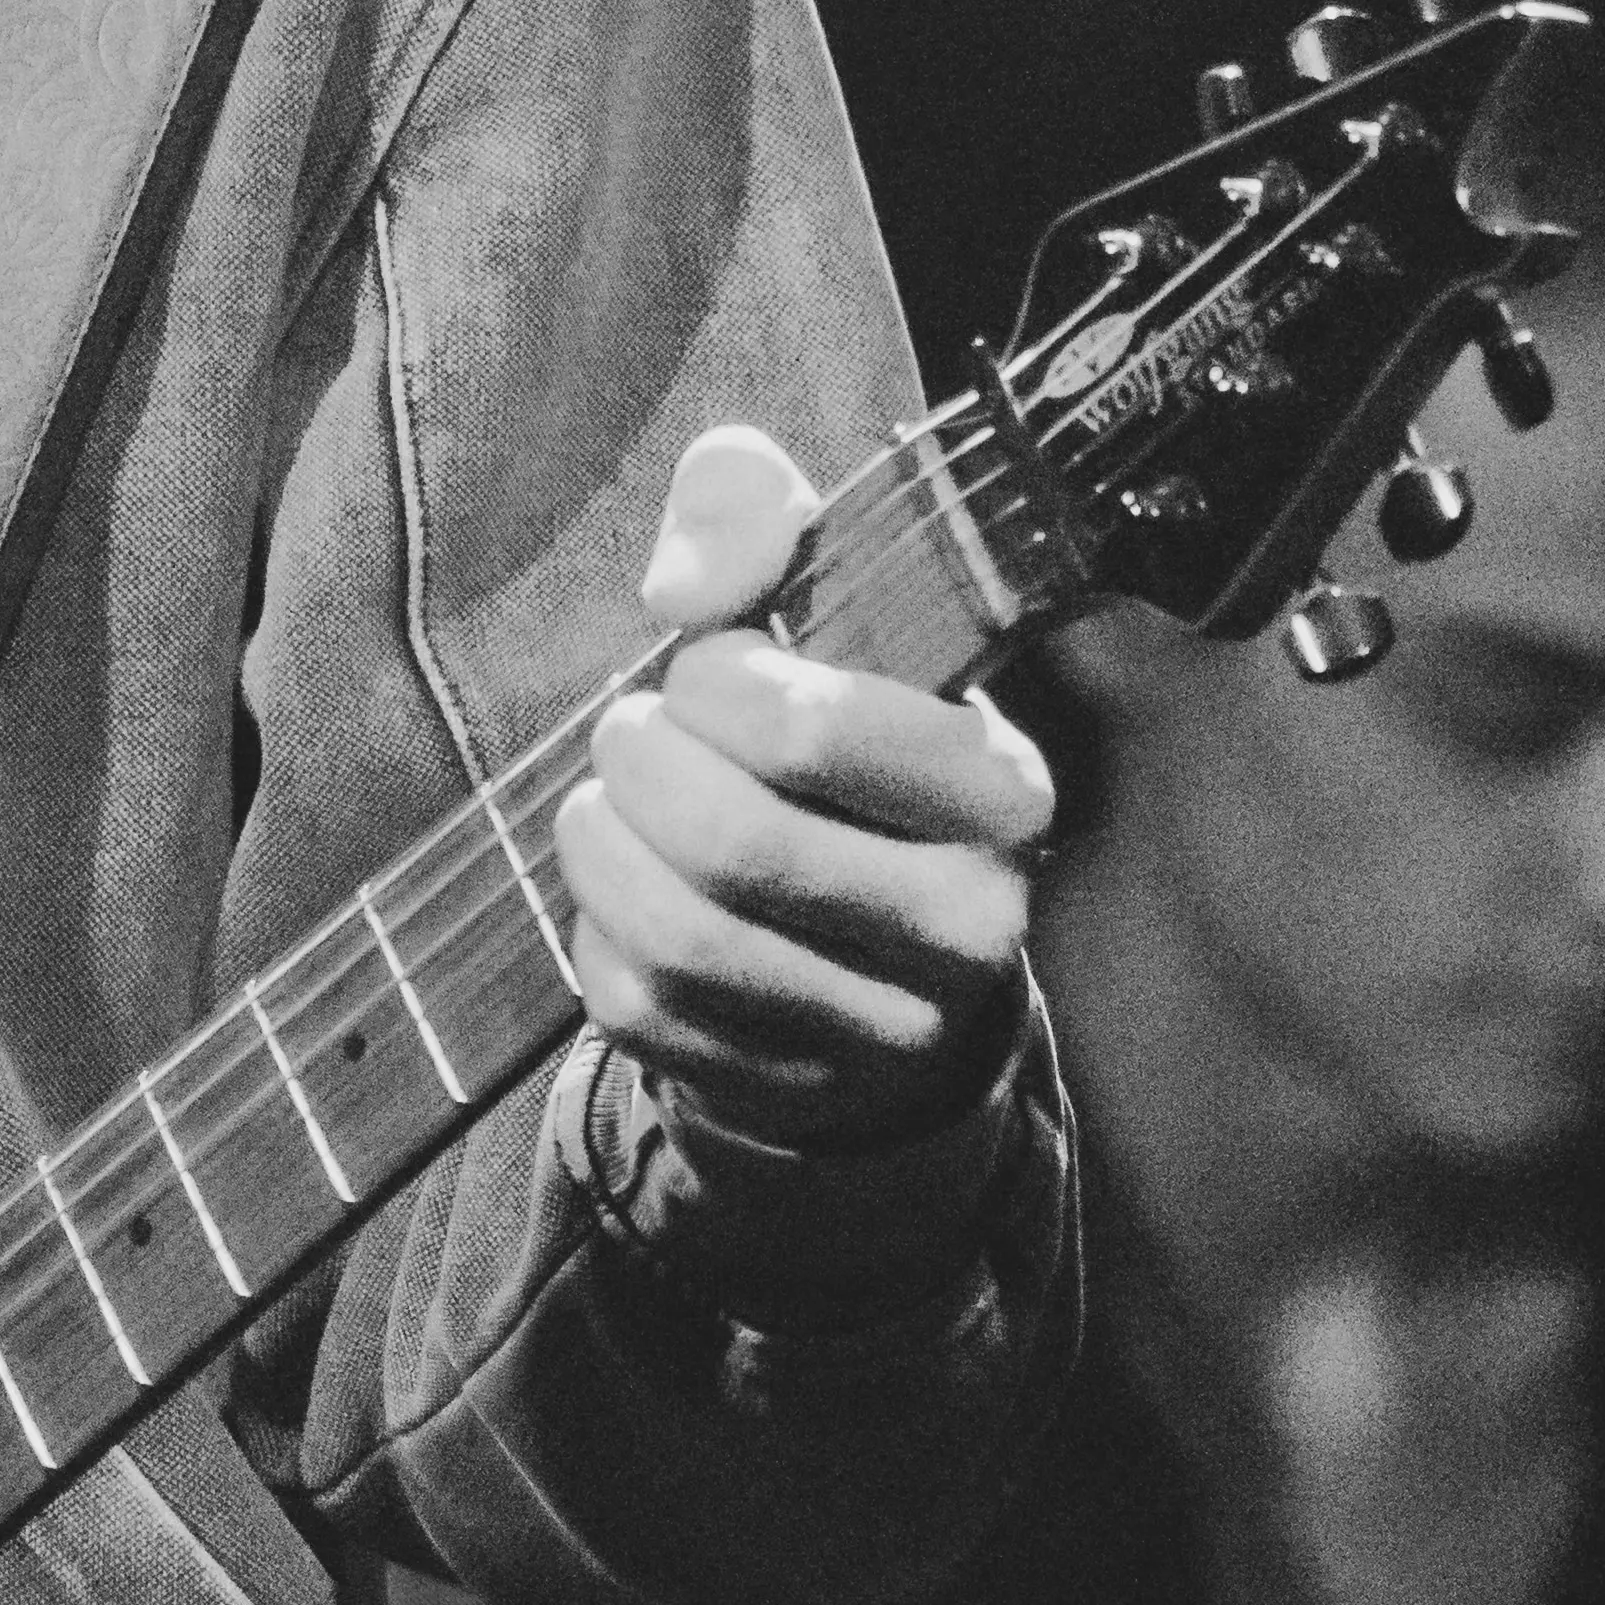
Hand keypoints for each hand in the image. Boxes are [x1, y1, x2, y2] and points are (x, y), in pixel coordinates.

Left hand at [550, 426, 1053, 1156]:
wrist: (890, 938)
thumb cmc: (847, 742)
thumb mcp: (831, 599)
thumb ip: (754, 517)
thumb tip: (680, 588)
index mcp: (1005, 789)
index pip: (814, 730)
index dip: (716, 682)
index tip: (708, 666)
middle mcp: (970, 922)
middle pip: (733, 842)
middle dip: (641, 765)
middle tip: (631, 730)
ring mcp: (884, 1025)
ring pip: (679, 938)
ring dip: (603, 846)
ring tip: (607, 801)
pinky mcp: (793, 1088)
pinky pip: (643, 1010)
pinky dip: (599, 934)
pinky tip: (624, 889)